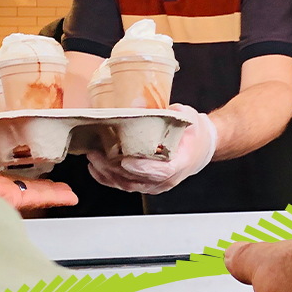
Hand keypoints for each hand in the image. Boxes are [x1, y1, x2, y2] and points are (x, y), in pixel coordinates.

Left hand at [0, 94, 77, 211]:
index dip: (14, 155)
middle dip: (36, 177)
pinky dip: (55, 197)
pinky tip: (69, 196)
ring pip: (31, 190)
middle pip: (18, 178)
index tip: (28, 150)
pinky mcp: (9, 199)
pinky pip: (36, 198)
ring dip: (51, 189)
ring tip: (67, 188)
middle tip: (50, 172)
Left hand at [87, 104, 216, 194]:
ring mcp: (155, 184)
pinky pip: (123, 185)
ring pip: (127, 184)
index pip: (161, 172)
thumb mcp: (189, 118)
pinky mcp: (145, 184)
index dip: (142, 168)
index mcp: (179, 163)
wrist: (199, 149)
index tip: (126, 161)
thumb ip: (176, 113)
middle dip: (113, 167)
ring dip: (106, 172)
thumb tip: (161, 107)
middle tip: (97, 152)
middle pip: (137, 179)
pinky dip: (107, 178)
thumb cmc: (194, 135)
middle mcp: (166, 179)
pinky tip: (95, 168)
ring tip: (92, 156)